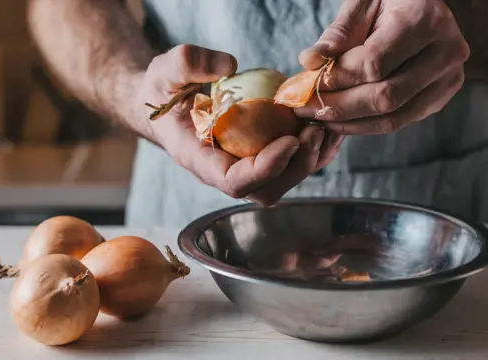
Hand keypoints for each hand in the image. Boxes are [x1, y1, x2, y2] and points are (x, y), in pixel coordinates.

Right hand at [137, 45, 342, 204]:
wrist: (164, 101)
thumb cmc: (162, 89)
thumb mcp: (165, 70)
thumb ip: (188, 63)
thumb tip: (229, 66)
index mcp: (199, 159)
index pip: (234, 182)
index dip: (266, 169)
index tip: (290, 140)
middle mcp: (223, 170)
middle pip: (267, 188)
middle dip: (297, 166)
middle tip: (315, 130)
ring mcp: (242, 166)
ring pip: (283, 181)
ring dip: (310, 159)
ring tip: (326, 125)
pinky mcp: (257, 155)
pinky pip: (289, 164)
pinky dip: (312, 150)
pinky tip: (325, 125)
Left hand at [296, 0, 469, 134]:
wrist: (425, 8)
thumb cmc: (390, 1)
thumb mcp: (363, 4)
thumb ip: (338, 32)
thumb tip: (310, 61)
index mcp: (426, 20)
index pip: (374, 63)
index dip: (337, 79)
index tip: (306, 84)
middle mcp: (446, 52)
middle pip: (385, 97)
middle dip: (339, 106)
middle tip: (305, 108)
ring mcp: (448, 79)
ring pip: (393, 117)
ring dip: (349, 123)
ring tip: (318, 116)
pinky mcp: (441, 97)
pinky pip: (399, 122)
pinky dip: (365, 126)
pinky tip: (340, 120)